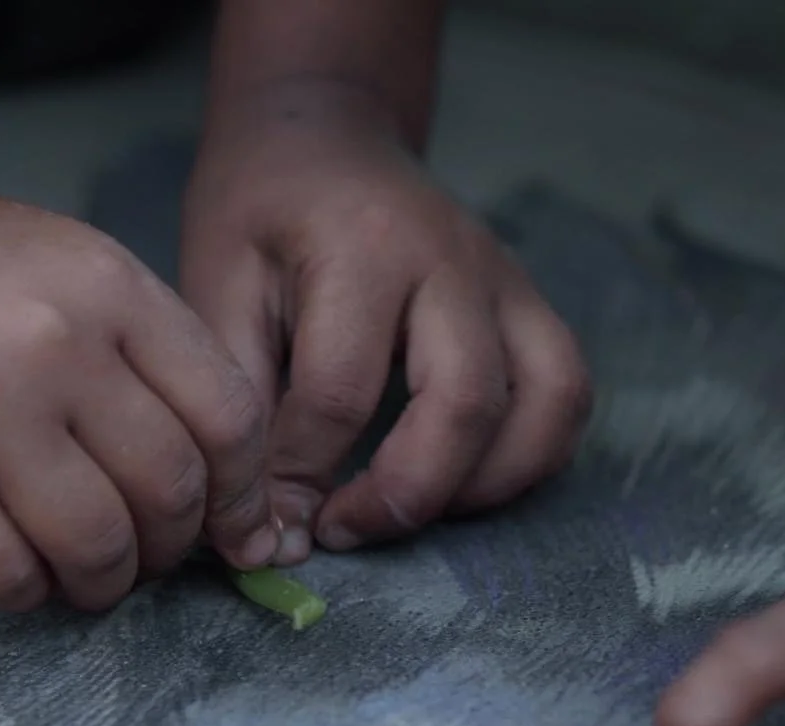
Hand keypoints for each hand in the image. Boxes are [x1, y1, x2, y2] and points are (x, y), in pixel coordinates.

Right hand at [0, 149, 278, 611]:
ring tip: (82, 577)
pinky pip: (4, 571)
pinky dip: (25, 593)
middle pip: (172, 491)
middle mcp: (58, 347)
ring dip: (102, 583)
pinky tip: (15, 576)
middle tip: (142, 557)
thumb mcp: (59, 266)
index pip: (230, 417)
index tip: (227, 527)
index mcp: (110, 290)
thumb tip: (206, 474)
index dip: (241, 493)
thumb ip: (134, 351)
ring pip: (96, 544)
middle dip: (171, 548)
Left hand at [180, 81, 589, 564]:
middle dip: (406, 493)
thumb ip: (240, 401)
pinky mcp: (532, 306)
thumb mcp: (217, 285)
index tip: (271, 521)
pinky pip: (568, 396)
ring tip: (411, 512)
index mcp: (362, 248)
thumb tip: (267, 525)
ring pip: (548, 404)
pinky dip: (529, 459)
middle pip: (467, 403)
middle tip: (344, 530)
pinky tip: (460, 484)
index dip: (303, 476)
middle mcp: (455, 262)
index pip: (342, 390)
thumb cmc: (261, 213)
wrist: (325, 136)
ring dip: (486, 485)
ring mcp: (508, 282)